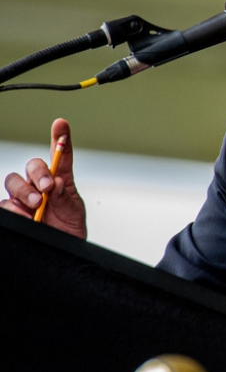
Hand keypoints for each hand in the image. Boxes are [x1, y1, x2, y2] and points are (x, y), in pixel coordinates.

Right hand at [1, 118, 85, 238]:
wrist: (61, 248)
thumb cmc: (69, 228)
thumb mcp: (74, 211)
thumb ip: (65, 196)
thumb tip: (56, 182)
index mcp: (60, 180)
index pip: (60, 156)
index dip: (60, 138)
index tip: (61, 124)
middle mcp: (39, 185)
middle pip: (32, 166)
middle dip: (38, 173)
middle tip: (47, 188)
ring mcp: (23, 197)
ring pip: (14, 181)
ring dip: (25, 191)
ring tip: (37, 204)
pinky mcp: (13, 210)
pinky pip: (6, 203)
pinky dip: (16, 208)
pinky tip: (27, 215)